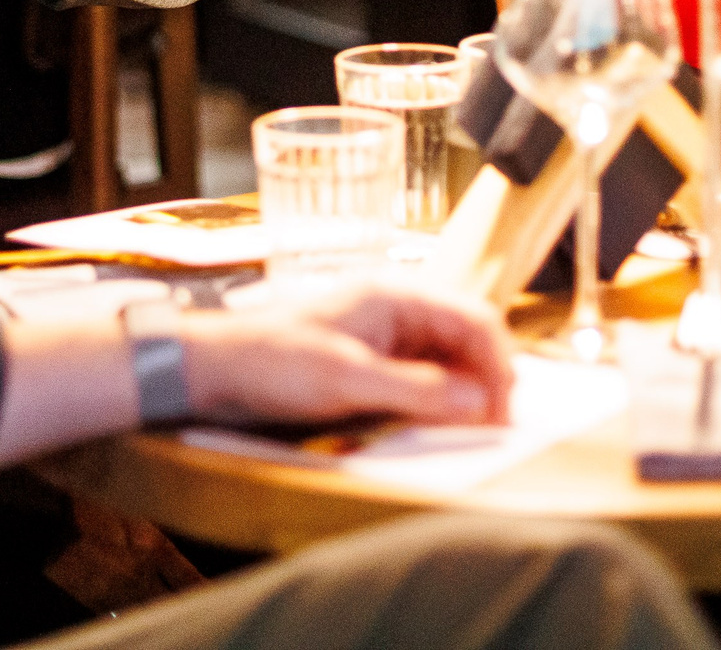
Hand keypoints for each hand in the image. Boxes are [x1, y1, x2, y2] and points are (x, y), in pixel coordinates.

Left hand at [179, 283, 514, 427]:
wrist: (217, 368)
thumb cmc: (272, 360)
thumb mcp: (346, 380)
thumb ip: (415, 389)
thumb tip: (478, 400)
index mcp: (395, 294)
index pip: (474, 318)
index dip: (498, 365)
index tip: (503, 411)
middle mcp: (397, 306)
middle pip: (467, 335)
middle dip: (487, 378)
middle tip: (493, 426)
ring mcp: (386, 330)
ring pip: (449, 355)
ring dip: (465, 389)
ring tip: (469, 427)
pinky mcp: (374, 355)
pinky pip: (424, 372)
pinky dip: (439, 396)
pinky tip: (437, 420)